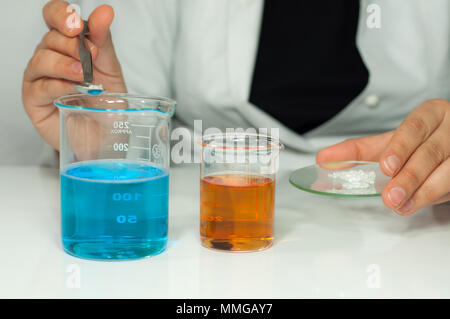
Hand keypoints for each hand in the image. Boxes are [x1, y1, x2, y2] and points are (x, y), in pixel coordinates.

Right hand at [22, 0, 126, 149]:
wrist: (107, 137)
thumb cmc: (106, 104)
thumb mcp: (110, 69)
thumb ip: (103, 40)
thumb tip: (105, 11)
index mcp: (67, 45)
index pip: (54, 16)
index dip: (61, 15)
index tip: (77, 25)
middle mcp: (50, 58)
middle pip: (50, 38)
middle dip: (72, 45)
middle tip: (92, 57)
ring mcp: (40, 79)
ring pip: (41, 60)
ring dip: (64, 65)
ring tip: (84, 75)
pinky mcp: (34, 101)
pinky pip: (40, 86)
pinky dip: (58, 85)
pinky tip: (73, 90)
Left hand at [316, 99, 449, 214]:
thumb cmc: (420, 142)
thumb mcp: (390, 143)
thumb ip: (359, 150)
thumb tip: (325, 158)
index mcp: (430, 114)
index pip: (414, 127)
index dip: (400, 147)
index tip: (386, 165)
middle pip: (430, 152)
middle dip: (408, 176)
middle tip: (389, 195)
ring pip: (448, 171)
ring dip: (422, 191)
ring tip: (400, 204)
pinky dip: (436, 196)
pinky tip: (418, 204)